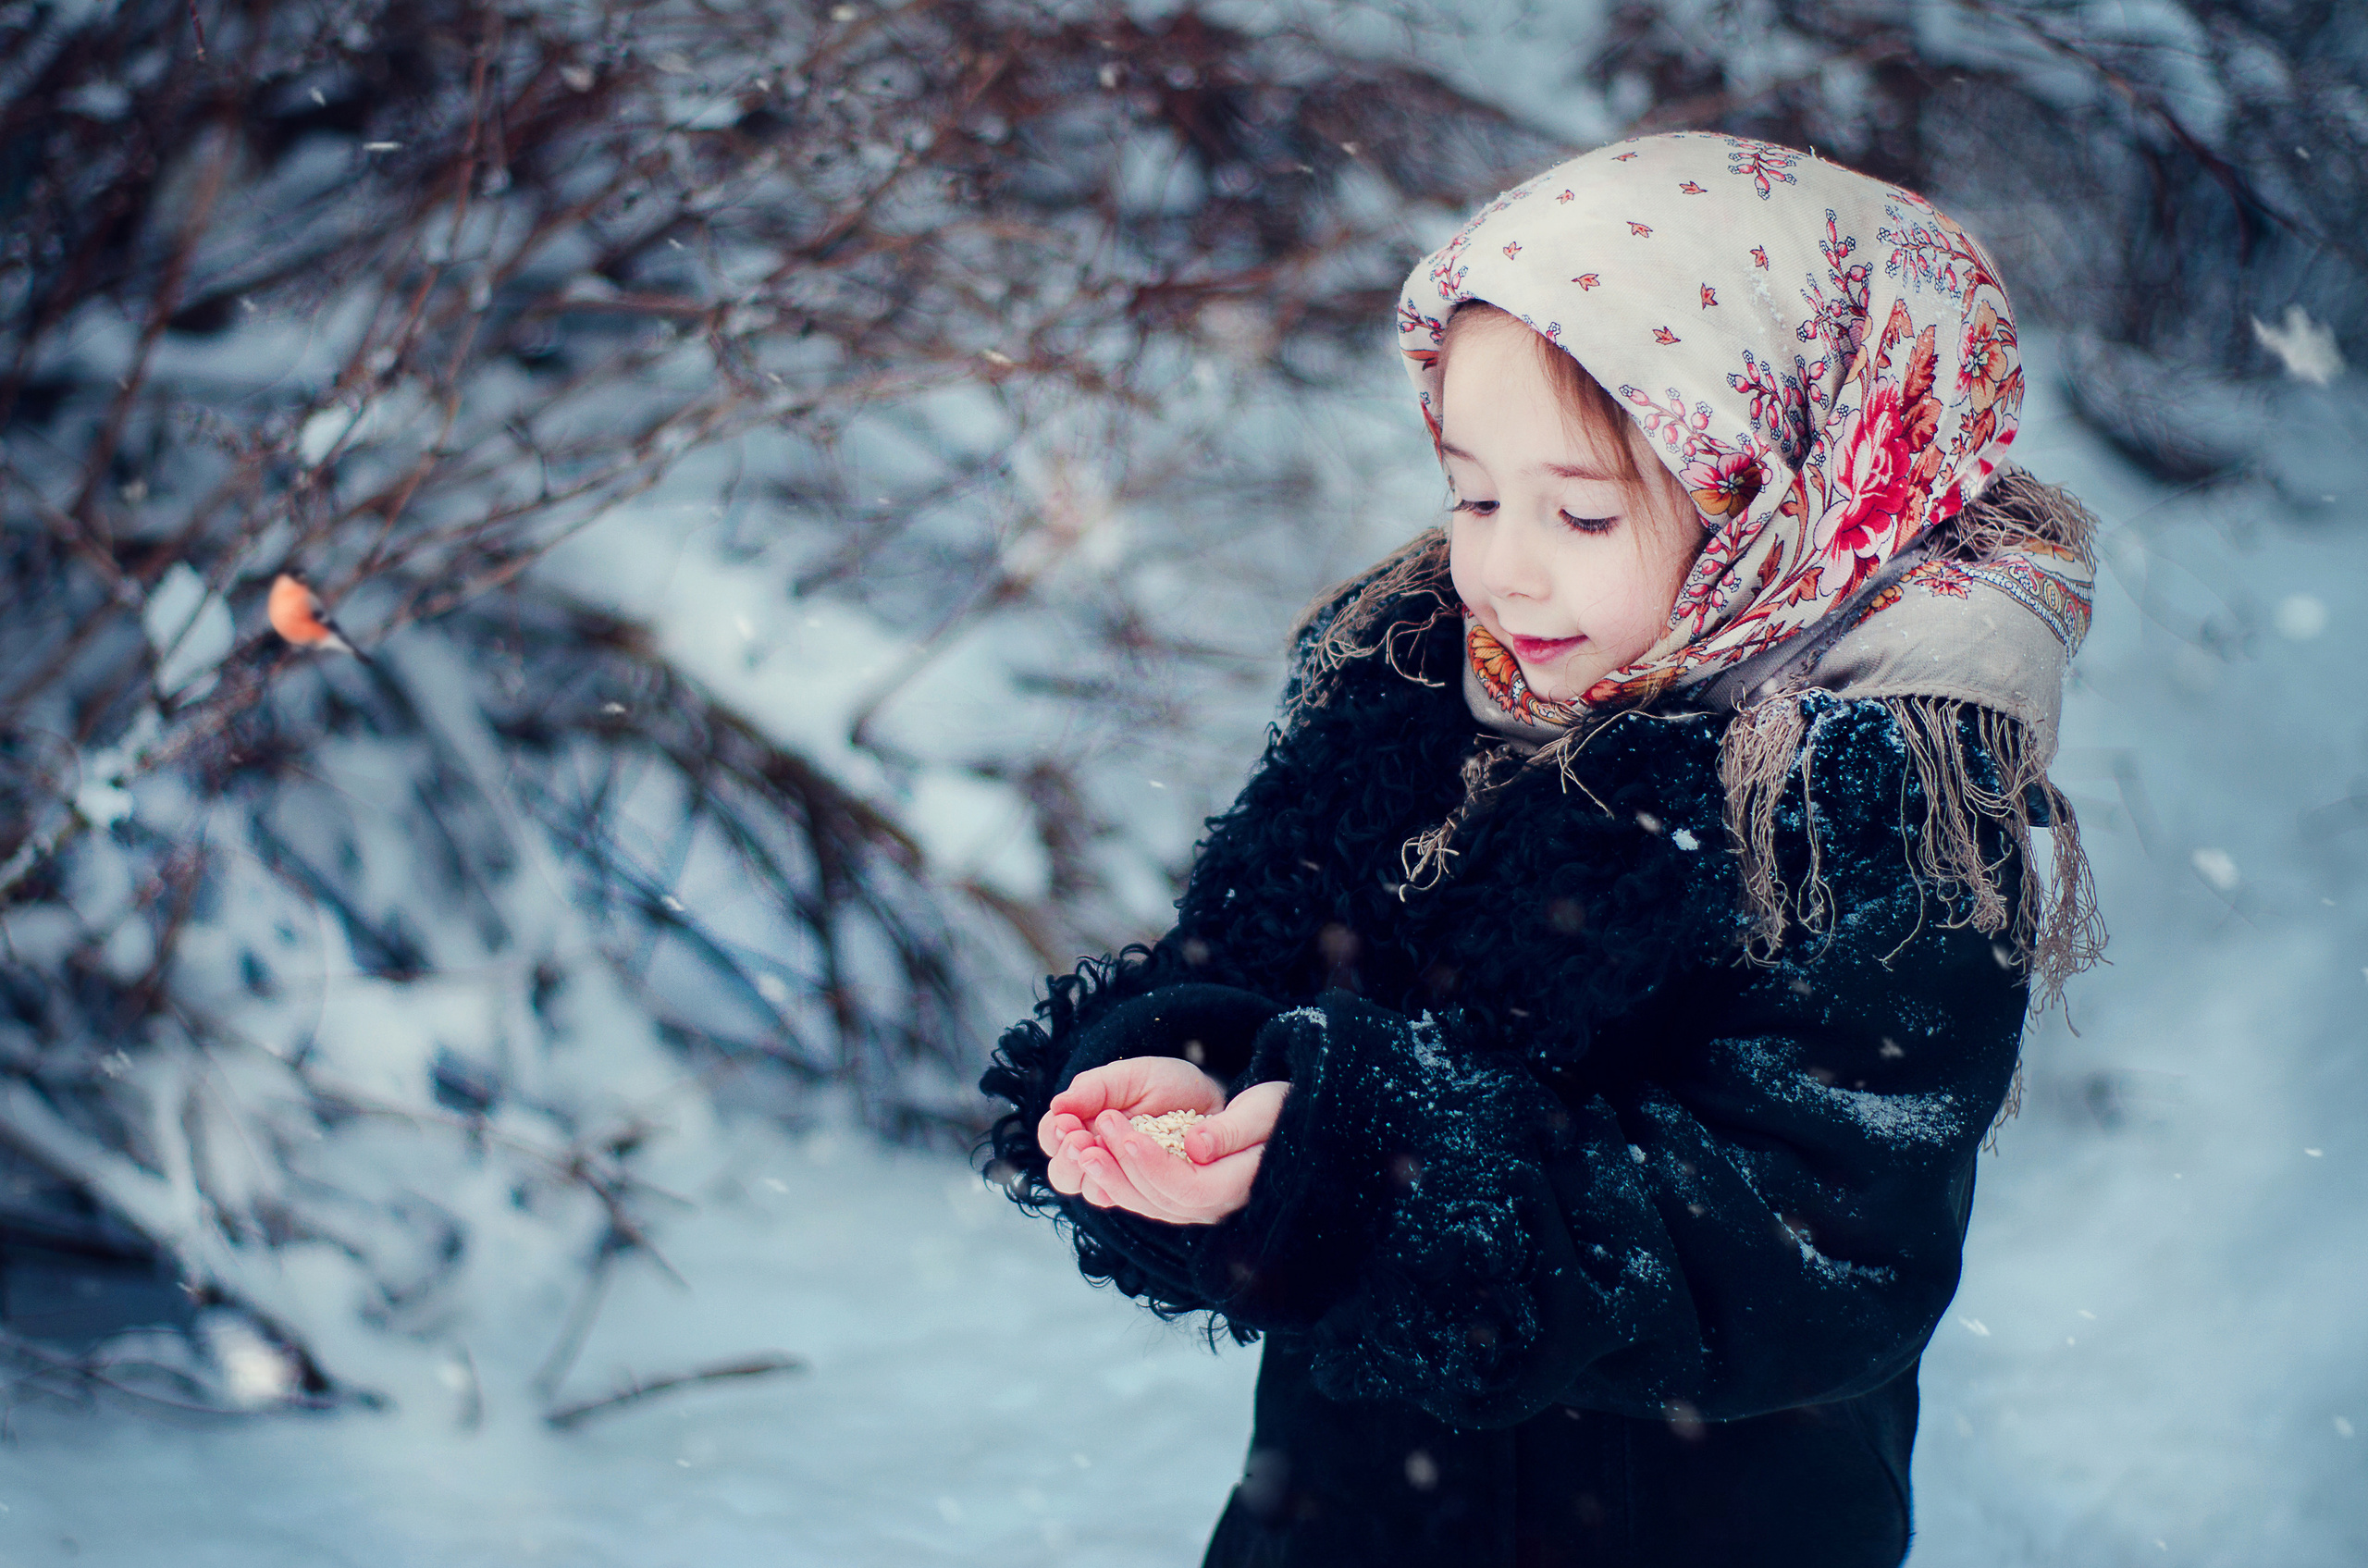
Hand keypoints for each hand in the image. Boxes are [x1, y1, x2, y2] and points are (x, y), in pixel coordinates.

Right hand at [1039, 1056, 1224, 1199]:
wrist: (1214, 1098)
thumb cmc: (1168, 1085)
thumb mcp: (1131, 1077)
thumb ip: (1095, 1088)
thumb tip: (1058, 1105)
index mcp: (1084, 1127)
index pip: (1052, 1140)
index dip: (1054, 1135)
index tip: (1068, 1122)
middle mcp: (1099, 1159)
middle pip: (1065, 1176)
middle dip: (1069, 1159)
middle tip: (1081, 1140)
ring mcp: (1124, 1181)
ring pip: (1096, 1192)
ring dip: (1096, 1172)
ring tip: (1104, 1147)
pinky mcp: (1155, 1197)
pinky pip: (1135, 1202)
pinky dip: (1130, 1185)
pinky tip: (1131, 1165)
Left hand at [1062, 1080, 1291, 1226]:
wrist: (1282, 1123)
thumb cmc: (1277, 1111)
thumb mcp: (1263, 1109)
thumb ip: (1231, 1130)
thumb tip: (1196, 1147)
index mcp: (1237, 1186)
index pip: (1187, 1187)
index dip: (1151, 1164)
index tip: (1125, 1134)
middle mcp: (1216, 1207)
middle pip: (1158, 1200)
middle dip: (1118, 1168)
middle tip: (1087, 1134)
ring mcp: (1198, 1207)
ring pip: (1145, 1203)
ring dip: (1108, 1176)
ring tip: (1079, 1144)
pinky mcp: (1183, 1197)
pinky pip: (1144, 1198)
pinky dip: (1116, 1178)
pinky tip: (1093, 1154)